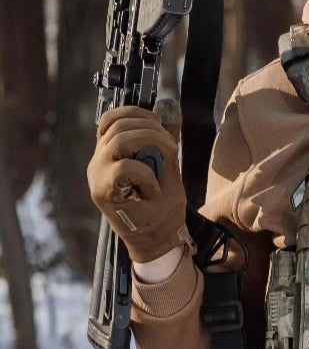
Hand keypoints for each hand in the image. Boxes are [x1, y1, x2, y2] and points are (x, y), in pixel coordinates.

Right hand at [87, 105, 187, 263]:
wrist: (158, 238)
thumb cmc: (161, 204)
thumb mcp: (166, 164)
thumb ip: (161, 140)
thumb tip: (168, 110)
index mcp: (109, 153)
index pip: (110, 119)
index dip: (136, 113)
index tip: (159, 123)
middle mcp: (98, 162)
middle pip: (116, 124)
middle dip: (151, 127)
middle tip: (171, 146)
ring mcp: (97, 176)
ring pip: (118, 140)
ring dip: (151, 143)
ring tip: (167, 160)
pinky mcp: (102, 191)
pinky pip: (125, 167)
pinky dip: (146, 173)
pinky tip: (153, 188)